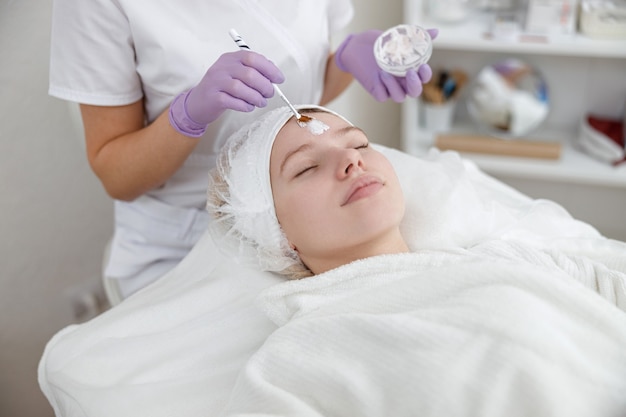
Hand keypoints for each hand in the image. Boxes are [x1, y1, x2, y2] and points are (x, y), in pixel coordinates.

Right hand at [169, 50, 283, 135]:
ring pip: (242, 89)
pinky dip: (245, 106)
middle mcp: (222, 67)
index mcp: (230, 58)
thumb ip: (254, 71)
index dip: (269, 69)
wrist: (198, 103)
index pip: (253, 58)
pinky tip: (248, 107)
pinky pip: (234, 102)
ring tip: (260, 102)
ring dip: (256, 98)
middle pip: (250, 74)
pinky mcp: (213, 97)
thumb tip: (275, 75)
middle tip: (270, 94)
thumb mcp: (236, 74)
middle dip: (265, 86)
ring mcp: (216, 82)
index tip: (279, 79)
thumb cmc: (223, 88)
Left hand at [335, 28, 438, 102]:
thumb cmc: (380, 44)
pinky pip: (382, 96)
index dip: (425, 75)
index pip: (423, 79)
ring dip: (395, 87)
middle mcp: (402, 81)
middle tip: (410, 73)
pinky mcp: (376, 90)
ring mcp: (390, 87)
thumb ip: (415, 37)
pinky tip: (379, 76)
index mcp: (410, 71)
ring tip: (385, 73)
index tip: (423, 66)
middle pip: (415, 92)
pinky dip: (382, 88)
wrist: (358, 46)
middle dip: (415, 85)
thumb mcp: (397, 38)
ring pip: (399, 97)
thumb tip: (435, 32)